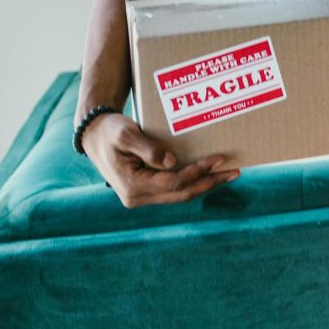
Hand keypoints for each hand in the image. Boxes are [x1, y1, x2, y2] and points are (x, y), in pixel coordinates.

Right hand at [85, 112, 240, 207]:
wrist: (94, 135)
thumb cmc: (110, 131)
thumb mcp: (126, 134)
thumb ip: (148, 148)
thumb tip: (172, 161)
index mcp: (133, 187)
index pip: (175, 182)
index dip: (199, 171)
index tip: (219, 159)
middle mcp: (137, 197)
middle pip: (182, 193)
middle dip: (210, 182)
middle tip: (234, 171)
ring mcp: (142, 196)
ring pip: (180, 194)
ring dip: (204, 184)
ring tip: (227, 172)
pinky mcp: (146, 190)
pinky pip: (174, 188)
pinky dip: (193, 181)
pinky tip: (208, 173)